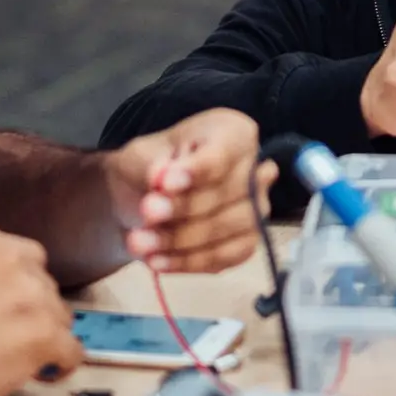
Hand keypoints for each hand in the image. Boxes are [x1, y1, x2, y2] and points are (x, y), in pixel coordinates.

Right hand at [0, 228, 81, 395]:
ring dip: (45, 337)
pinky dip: (62, 363)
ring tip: (21, 359)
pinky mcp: (45, 335)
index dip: (19, 286)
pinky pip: (71, 350)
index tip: (8, 305)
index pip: (26, 259)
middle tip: (9, 336)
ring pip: (60, 318)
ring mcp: (35, 298)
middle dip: (32, 311)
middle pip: (45, 288)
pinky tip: (46, 373)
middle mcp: (18, 262)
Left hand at [107, 107, 272, 272]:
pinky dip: (187, 262)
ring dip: (181, 240)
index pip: (223, 153)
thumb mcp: (140, 156)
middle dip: (184, 208)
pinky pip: (223, 258)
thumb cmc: (152, 167)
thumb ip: (151, 165)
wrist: (144, 198)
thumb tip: (162, 177)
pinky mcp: (245, 244)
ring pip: (228, 228)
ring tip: (139, 242)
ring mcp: (256, 210)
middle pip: (229, 193)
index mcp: (235, 134)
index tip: (165, 183)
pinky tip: (157, 260)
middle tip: (146, 212)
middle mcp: (255, 171)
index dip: (197, 171)